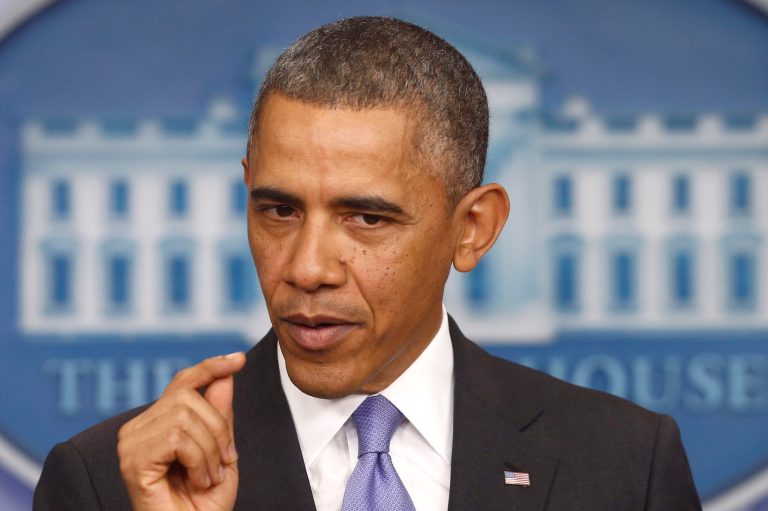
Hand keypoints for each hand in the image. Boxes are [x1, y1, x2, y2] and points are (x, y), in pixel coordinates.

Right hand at [117, 353, 246, 510]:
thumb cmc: (203, 503)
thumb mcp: (222, 451)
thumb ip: (220, 415)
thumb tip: (225, 375)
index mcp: (157, 423)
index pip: (183, 382)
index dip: (210, 367)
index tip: (238, 359)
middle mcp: (137, 428)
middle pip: (188, 398)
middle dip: (218, 429)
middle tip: (223, 462)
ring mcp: (130, 443)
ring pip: (184, 417)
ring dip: (210, 451)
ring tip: (208, 477)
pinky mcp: (133, 459)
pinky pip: (178, 438)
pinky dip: (199, 460)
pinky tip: (197, 481)